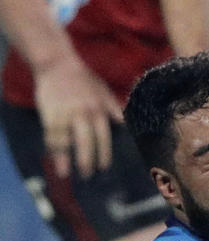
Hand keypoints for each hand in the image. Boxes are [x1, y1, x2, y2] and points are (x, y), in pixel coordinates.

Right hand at [34, 58, 123, 177]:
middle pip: (87, 142)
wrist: (58, 65)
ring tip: (68, 174)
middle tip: (89, 175)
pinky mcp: (50, 114)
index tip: (105, 168)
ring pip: (67, 142)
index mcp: (99, 109)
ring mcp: (66, 114)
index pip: (104, 136)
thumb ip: (114, 109)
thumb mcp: (104, 92)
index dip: (104, 153)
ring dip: (67, 159)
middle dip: (88, 160)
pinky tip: (54, 161)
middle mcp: (84, 113)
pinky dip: (53, 150)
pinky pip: (51, 137)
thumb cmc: (83, 79)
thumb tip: (126, 124)